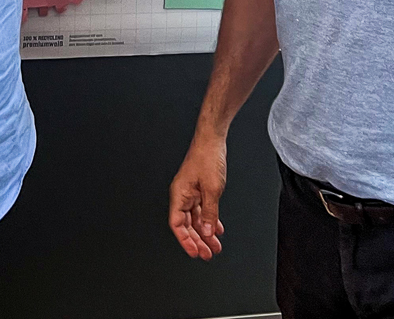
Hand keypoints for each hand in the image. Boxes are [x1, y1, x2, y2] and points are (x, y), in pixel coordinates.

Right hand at [168, 135, 227, 259]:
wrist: (212, 140)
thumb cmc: (207, 158)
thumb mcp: (212, 189)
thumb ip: (209, 212)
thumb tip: (207, 230)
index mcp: (179, 195)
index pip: (177, 224)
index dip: (185, 240)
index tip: (194, 252)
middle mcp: (183, 195)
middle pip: (187, 225)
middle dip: (197, 240)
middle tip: (208, 254)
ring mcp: (191, 193)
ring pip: (196, 219)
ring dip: (205, 233)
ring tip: (215, 246)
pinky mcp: (199, 189)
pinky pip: (203, 210)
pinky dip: (210, 220)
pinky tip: (217, 229)